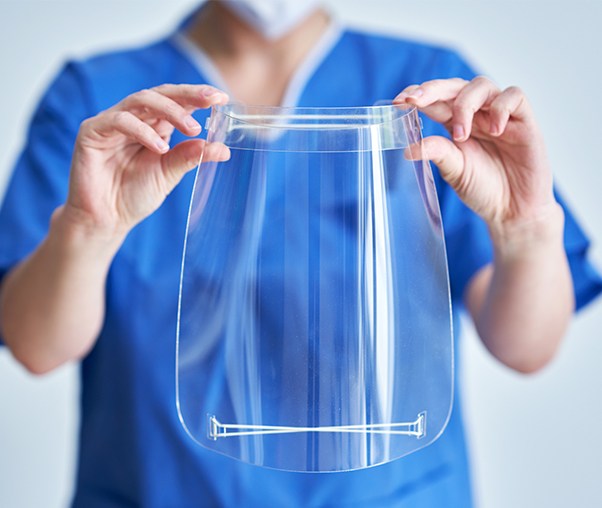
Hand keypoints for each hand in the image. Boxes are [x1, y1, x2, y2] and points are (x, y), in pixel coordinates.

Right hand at [61, 84, 229, 239]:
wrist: (106, 219)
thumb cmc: (134, 195)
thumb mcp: (170, 174)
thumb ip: (191, 157)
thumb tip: (223, 149)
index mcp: (153, 126)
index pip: (176, 101)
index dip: (197, 96)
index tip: (222, 98)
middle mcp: (133, 118)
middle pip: (160, 93)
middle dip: (188, 95)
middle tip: (211, 101)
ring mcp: (111, 122)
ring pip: (141, 100)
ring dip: (170, 111)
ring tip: (191, 130)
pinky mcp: (91, 131)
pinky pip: (119, 121)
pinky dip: (143, 131)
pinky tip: (160, 148)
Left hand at [394, 77, 557, 228]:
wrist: (513, 210)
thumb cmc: (483, 189)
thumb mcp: (454, 172)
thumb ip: (438, 154)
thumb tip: (408, 149)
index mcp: (454, 123)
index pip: (434, 99)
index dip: (417, 94)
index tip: (398, 102)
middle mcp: (476, 114)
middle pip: (455, 86)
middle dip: (432, 89)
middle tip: (415, 101)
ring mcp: (500, 115)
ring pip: (482, 85)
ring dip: (465, 105)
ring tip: (460, 135)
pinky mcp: (524, 120)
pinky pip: (514, 96)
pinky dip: (500, 108)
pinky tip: (494, 130)